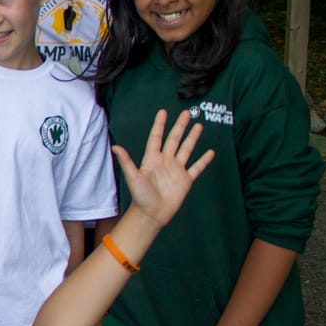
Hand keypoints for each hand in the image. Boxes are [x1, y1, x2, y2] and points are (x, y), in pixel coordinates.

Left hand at [112, 110, 213, 228]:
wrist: (152, 214)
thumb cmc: (140, 196)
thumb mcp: (133, 177)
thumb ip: (127, 161)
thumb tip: (115, 147)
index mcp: (152, 159)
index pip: (156, 137)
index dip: (159, 125)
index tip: (163, 112)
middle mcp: (165, 161)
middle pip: (174, 139)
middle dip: (180, 126)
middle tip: (187, 113)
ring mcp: (176, 170)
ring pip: (186, 149)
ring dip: (192, 138)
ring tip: (199, 126)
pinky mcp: (186, 180)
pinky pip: (196, 167)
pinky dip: (204, 160)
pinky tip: (210, 152)